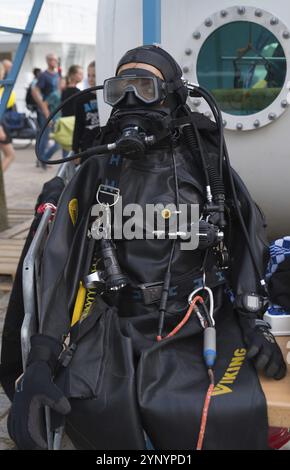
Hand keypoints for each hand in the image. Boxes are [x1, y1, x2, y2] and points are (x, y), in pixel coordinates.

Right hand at [7, 335, 70, 449]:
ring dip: (24, 440)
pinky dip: (17, 433)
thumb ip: (58, 399)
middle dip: (31, 444)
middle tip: (44, 446)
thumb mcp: (50, 387)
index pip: (29, 435)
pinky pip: (13, 426)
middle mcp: (18, 413)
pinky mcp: (16, 409)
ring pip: (15, 432)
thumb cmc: (40, 378)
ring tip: (36, 444)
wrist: (33, 369)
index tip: (46, 446)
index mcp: (25, 411)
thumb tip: (66, 409)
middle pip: (21, 437)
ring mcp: (16, 411)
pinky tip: (23, 436)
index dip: (38, 443)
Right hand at [239, 316, 285, 379]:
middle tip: (265, 373)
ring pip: (266, 355)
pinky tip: (248, 356)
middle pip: (275, 362)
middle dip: (270, 370)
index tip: (274, 377)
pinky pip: (255, 348)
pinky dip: (251, 353)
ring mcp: (265, 344)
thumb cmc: (263, 345)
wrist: (256, 328)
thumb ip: (271, 362)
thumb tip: (270, 375)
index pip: (282, 366)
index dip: (279, 373)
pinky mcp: (256, 339)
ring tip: (256, 366)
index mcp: (278, 354)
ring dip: (260, 363)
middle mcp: (273, 349)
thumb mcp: (270, 353)